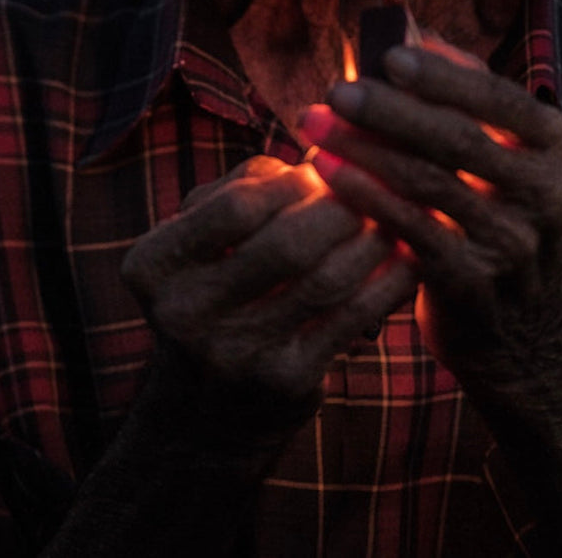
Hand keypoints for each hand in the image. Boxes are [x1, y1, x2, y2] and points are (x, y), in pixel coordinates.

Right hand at [121, 155, 416, 405]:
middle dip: (343, 209)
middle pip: (289, 243)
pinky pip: (352, 317)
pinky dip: (388, 281)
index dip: (291, 182)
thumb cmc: (219, 286)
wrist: (207, 409)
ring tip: (397, 215)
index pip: (237, 207)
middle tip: (378, 188)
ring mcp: (236, 354)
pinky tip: (407, 258)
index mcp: (154, 265)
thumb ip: (252, 183)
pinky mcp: (286, 382)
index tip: (324, 169)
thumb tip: (324, 153)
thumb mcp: (206, 234)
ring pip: (328, 279)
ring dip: (374, 240)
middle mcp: (185, 314)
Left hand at [300, 47, 561, 372]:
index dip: (441, 73)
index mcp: (559, 146)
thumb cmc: (493, 211)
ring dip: (363, 148)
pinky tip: (326, 171)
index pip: (499, 97)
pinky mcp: (474, 283)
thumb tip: (399, 21)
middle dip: (388, 110)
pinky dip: (363, 195)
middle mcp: (548, 192)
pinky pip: (408, 228)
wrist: (520, 329)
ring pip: (425, 182)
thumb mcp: (496, 150)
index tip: (387, 52)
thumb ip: (454, 87)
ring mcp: (513, 242)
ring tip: (315, 122)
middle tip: (335, 90)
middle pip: (457, 139)